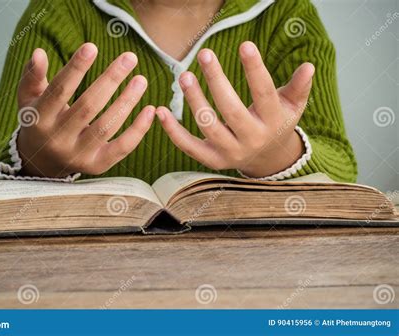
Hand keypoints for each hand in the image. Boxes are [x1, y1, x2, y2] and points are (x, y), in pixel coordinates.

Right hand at [16, 43, 154, 177]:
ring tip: (141, 80)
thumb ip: (32, 76)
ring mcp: (78, 155)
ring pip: (107, 126)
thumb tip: (39, 52)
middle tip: (130, 57)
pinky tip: (150, 109)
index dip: (76, 69)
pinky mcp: (96, 166)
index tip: (92, 47)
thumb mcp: (28, 99)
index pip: (59, 90)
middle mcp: (58, 139)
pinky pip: (122, 147)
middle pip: (88, 106)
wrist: (41, 163)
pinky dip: (138, 130)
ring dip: (127, 101)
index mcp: (38, 119)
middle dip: (110, 80)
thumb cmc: (38, 122)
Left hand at [155, 41, 314, 176]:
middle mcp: (251, 139)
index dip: (255, 70)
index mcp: (273, 122)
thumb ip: (299, 87)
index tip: (245, 45)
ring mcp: (230, 152)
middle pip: (231, 110)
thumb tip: (309, 66)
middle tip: (205, 54)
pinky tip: (160, 112)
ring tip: (184, 75)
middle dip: (217, 81)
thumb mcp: (291, 106)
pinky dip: (173, 131)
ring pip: (208, 126)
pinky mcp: (212, 160)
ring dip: (194, 100)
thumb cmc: (276, 122)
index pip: (264, 94)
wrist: (266, 158)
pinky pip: (189, 147)